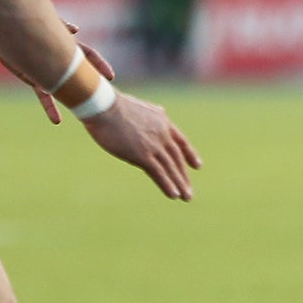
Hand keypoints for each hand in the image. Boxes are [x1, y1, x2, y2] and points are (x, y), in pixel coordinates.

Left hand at [0, 22, 112, 124]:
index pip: (88, 55)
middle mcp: (58, 59)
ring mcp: (46, 70)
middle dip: (90, 86)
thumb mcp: (45, 21)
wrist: (2, 27)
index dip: (99, 65)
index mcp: (65, 44)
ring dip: (71, 101)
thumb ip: (61, 26)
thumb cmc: (25, 18)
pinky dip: (49, 107)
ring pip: (63, 89)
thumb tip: (76, 30)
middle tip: (102, 100)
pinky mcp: (32, 78)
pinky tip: (57, 121)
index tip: (110, 77)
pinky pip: (43, 95)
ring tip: (82, 113)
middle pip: (79, 75)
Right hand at [83, 92, 202, 199]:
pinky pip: (159, 173)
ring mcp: (153, 145)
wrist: (105, 107)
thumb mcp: (140, 106)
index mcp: (162, 121)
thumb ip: (152, 113)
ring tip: (187, 197)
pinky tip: (174, 195)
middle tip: (189, 191)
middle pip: (177, 158)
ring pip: (171, 168)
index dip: (190, 154)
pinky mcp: (142, 155)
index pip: (181, 141)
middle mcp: (162, 134)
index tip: (197, 166)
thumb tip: (160, 111)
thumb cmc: (114, 105)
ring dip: (180, 184)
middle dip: (184, 176)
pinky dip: (167, 185)